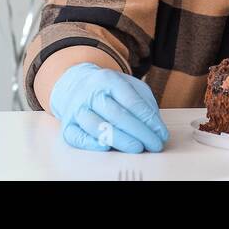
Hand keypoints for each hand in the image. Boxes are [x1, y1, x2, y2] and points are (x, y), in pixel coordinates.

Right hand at [48, 62, 169, 152]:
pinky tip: (108, 147)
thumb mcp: (129, 85)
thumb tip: (154, 125)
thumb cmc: (107, 88)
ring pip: (97, 127)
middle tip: (154, 144)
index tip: (161, 133)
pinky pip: (77, 137)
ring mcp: (77, 109)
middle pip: (117, 115)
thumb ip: (144, 101)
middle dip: (139, 132)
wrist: (76, 84)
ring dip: (120, 140)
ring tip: (138, 148)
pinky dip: (92, 144)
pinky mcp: (67, 124)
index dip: (148, 120)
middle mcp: (91, 93)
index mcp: (109, 80)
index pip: (131, 101)